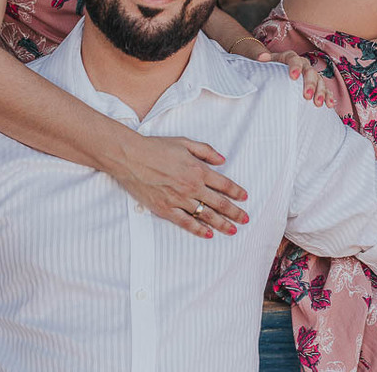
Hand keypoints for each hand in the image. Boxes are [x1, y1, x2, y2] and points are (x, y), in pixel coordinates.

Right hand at [111, 133, 249, 238]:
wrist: (131, 157)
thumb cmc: (157, 147)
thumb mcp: (185, 142)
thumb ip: (206, 151)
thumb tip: (223, 160)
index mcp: (198, 170)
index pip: (224, 184)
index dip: (237, 192)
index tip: (245, 198)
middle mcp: (191, 186)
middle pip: (219, 203)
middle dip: (235, 212)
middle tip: (245, 219)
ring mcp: (178, 199)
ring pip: (205, 215)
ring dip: (221, 224)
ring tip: (232, 230)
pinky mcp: (165, 209)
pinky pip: (185, 223)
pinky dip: (198, 230)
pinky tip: (208, 234)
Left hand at [257, 49, 330, 106]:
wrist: (278, 70)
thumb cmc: (271, 68)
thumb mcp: (266, 64)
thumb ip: (264, 60)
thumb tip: (260, 57)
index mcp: (290, 58)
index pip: (294, 60)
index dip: (295, 67)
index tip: (293, 77)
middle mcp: (303, 64)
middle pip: (309, 72)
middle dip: (309, 84)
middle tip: (307, 96)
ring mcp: (312, 74)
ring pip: (319, 81)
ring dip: (320, 92)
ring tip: (318, 103)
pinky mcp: (317, 84)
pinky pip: (325, 89)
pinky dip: (328, 96)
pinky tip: (329, 105)